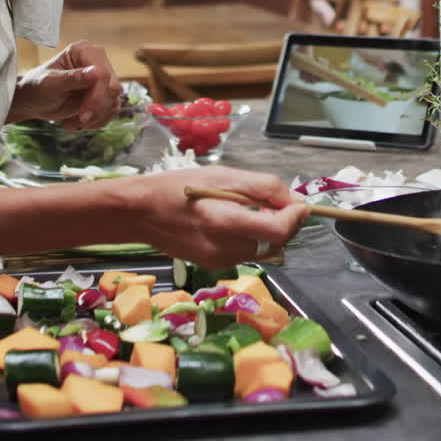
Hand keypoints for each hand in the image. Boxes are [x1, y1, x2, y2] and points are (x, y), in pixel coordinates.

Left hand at [7, 40, 121, 129]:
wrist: (33, 101)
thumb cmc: (37, 87)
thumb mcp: (51, 83)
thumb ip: (74, 78)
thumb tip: (97, 72)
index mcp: (84, 51)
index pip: (103, 73)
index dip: (96, 96)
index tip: (83, 114)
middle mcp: (97, 61)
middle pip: (112, 87)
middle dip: (96, 109)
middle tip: (78, 121)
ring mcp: (102, 77)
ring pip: (113, 100)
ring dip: (96, 117)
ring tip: (75, 123)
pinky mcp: (103, 92)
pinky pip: (111, 108)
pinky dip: (98, 120)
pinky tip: (80, 123)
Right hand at [128, 166, 309, 267]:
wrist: (140, 213)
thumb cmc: (178, 187)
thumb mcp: (222, 175)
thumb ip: (261, 188)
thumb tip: (294, 200)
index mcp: (226, 222)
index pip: (278, 230)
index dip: (296, 217)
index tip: (300, 204)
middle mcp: (226, 249)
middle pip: (274, 240)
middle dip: (282, 220)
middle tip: (271, 200)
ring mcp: (220, 261)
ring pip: (261, 246)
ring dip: (263, 228)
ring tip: (241, 207)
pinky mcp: (214, 265)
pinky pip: (244, 250)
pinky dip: (246, 235)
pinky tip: (226, 220)